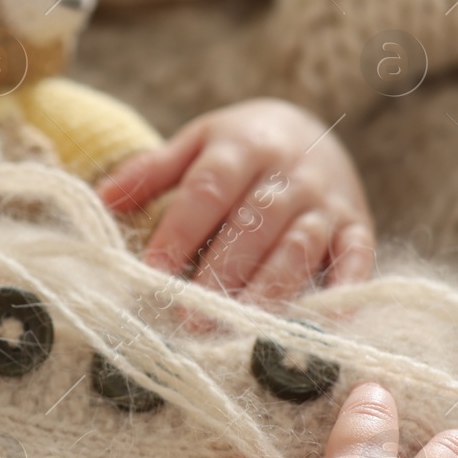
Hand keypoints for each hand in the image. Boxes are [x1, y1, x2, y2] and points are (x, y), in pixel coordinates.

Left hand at [97, 99, 375, 302]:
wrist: (316, 128)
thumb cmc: (240, 148)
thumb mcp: (195, 144)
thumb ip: (150, 171)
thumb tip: (100, 198)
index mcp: (243, 148)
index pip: (208, 190)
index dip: (180, 231)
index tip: (152, 269)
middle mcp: (290, 174)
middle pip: (253, 226)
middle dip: (220, 273)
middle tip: (188, 316)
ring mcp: (327, 202)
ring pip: (298, 249)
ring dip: (269, 291)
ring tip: (239, 328)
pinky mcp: (358, 227)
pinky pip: (355, 260)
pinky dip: (344, 291)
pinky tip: (320, 325)